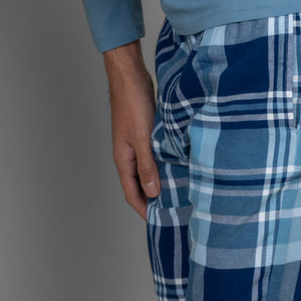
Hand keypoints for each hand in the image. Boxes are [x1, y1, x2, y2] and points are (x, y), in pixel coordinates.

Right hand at [103, 40, 159, 217]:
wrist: (130, 76)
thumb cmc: (132, 104)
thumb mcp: (142, 139)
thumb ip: (146, 166)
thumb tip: (153, 192)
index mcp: (122, 159)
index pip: (131, 193)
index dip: (144, 210)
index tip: (160, 223)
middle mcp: (127, 155)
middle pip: (138, 185)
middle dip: (152, 201)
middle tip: (172, 212)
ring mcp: (135, 145)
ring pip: (146, 171)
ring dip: (158, 183)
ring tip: (178, 194)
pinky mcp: (144, 135)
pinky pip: (152, 158)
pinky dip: (162, 166)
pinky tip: (176, 167)